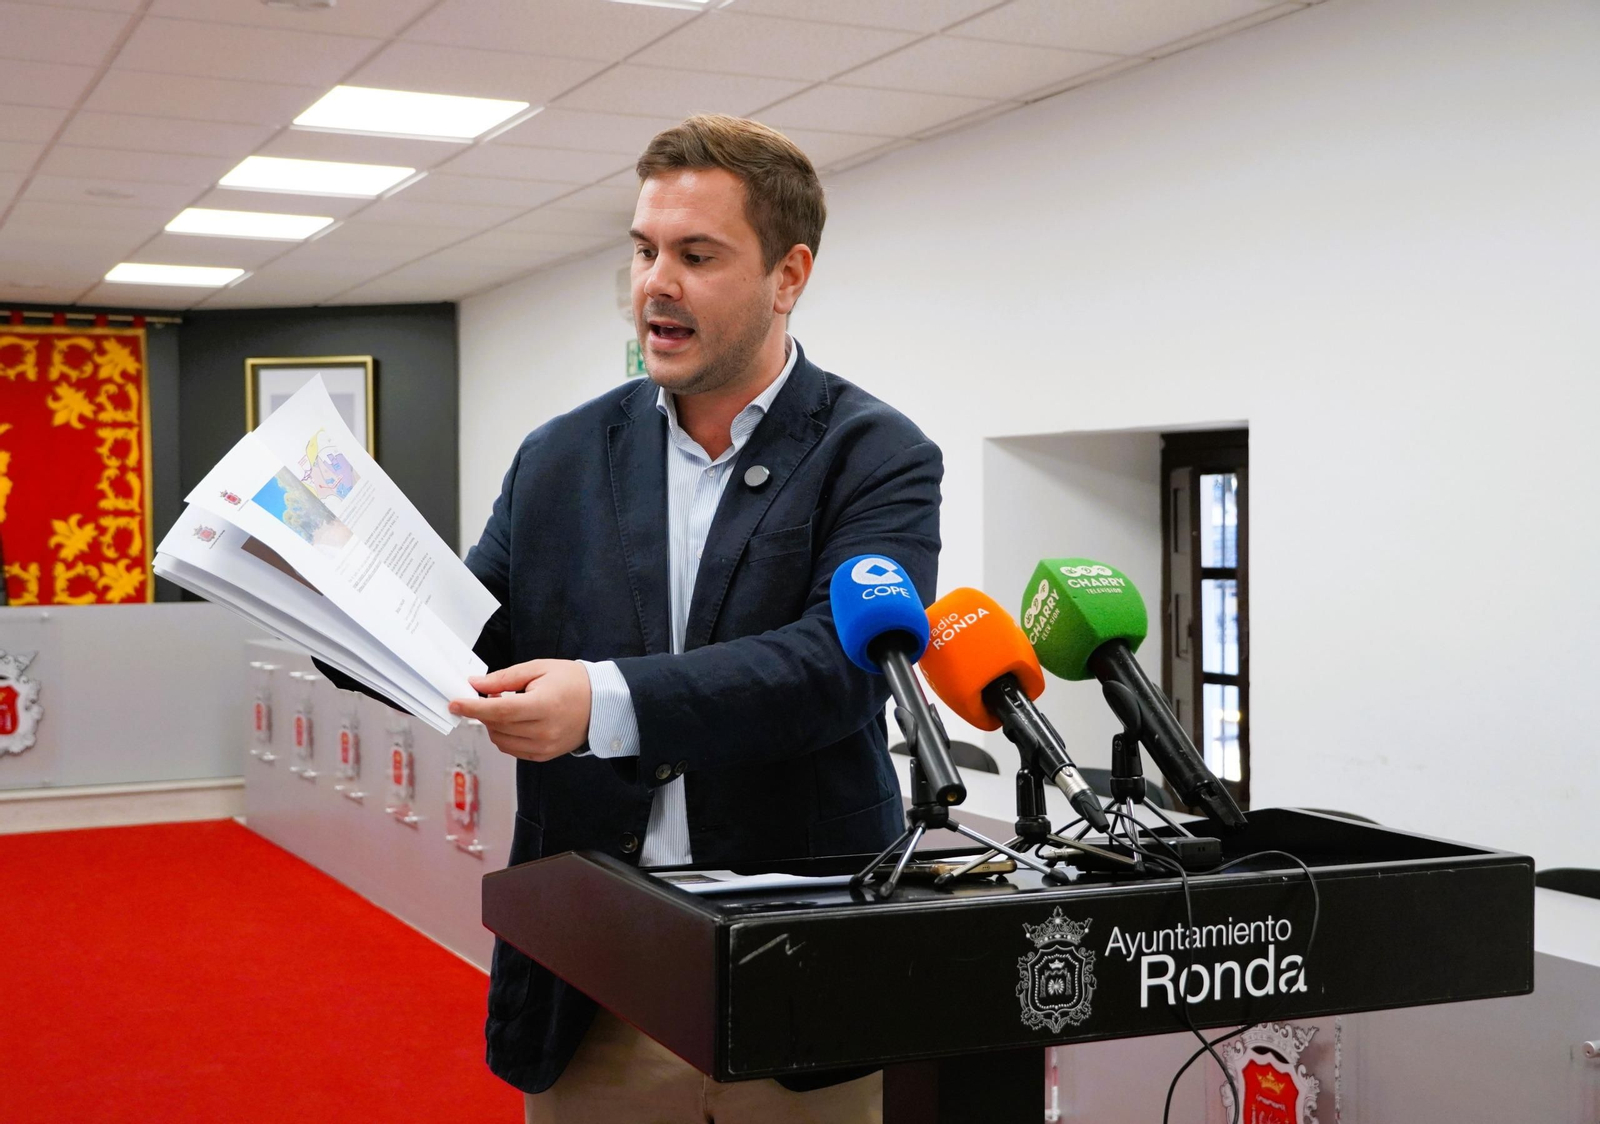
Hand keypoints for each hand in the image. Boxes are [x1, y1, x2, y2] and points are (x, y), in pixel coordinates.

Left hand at [450, 660, 591, 761]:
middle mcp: (544, 731)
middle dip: (482, 711)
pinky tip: (513, 721)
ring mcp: (544, 747)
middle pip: (497, 725)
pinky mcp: (543, 756)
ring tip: (506, 706)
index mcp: (544, 706)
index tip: (455, 703)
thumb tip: (477, 684)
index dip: (473, 707)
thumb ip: (505, 678)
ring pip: (500, 740)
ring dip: (493, 724)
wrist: (601, 703)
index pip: (499, 710)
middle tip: (486, 695)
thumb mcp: (539, 668)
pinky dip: (504, 735)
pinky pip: (512, 749)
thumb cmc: (573, 682)